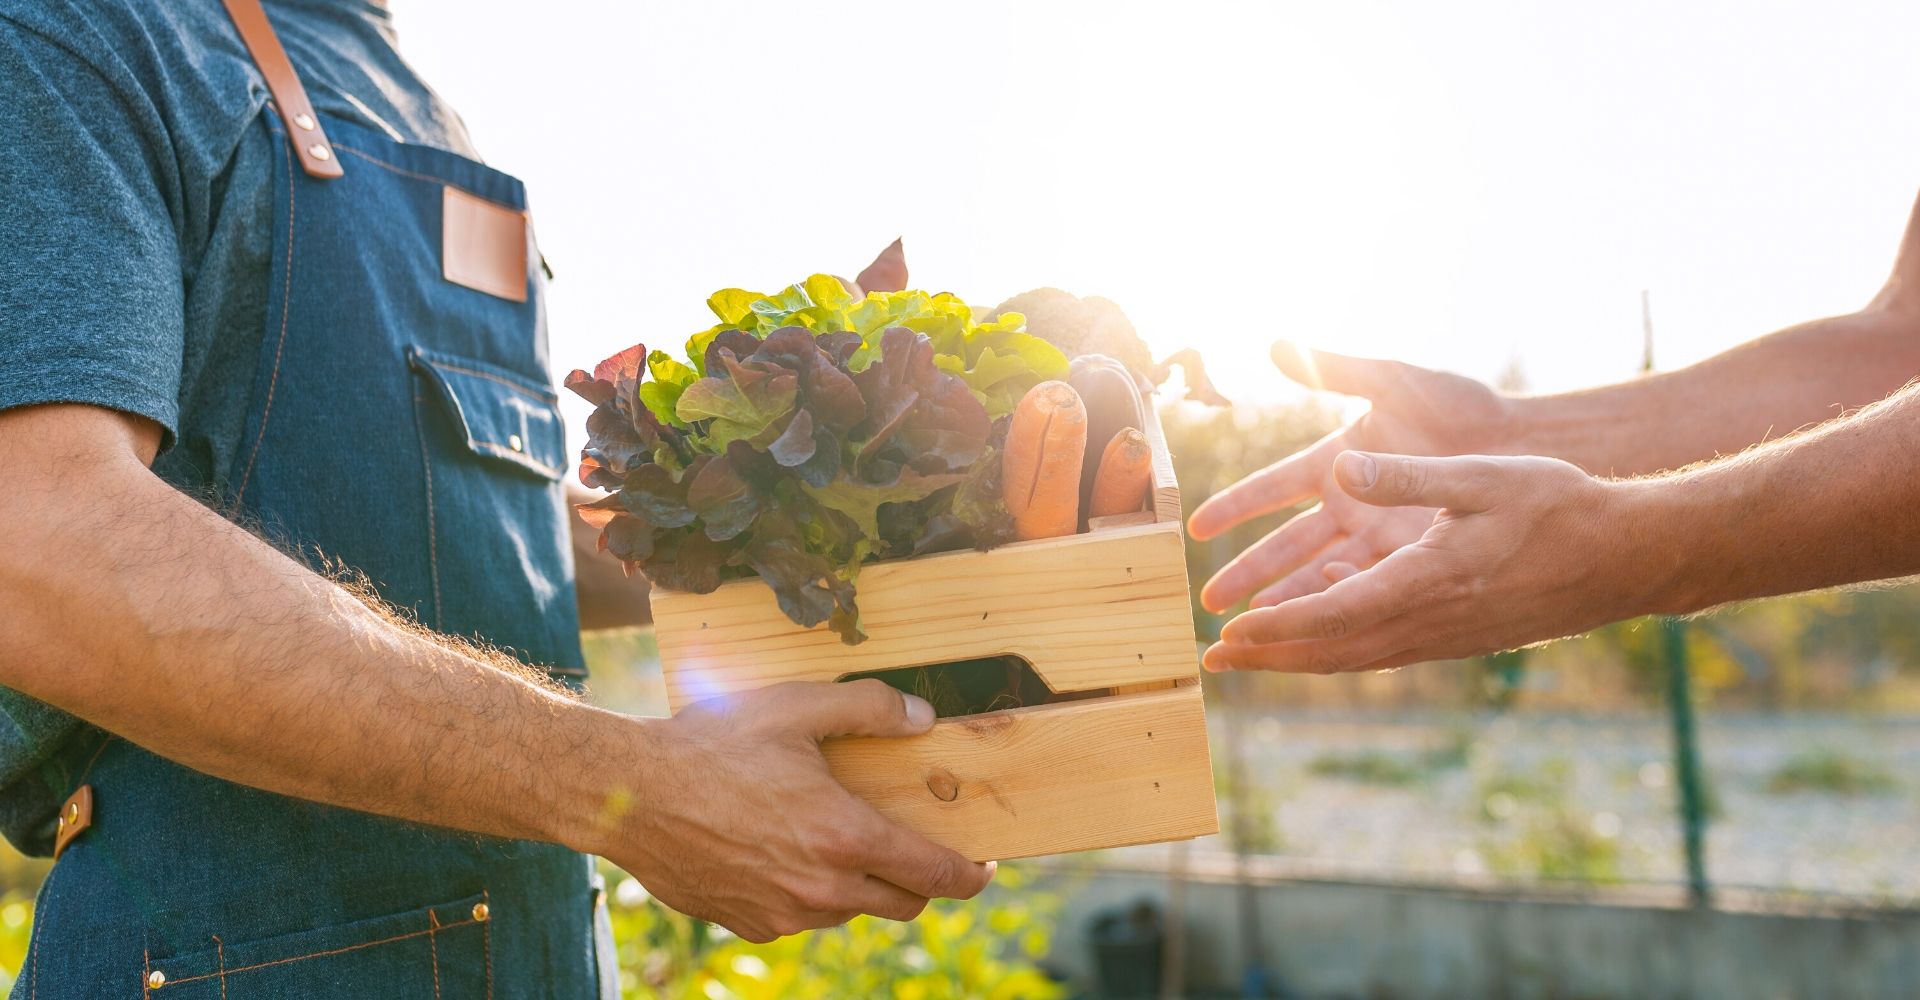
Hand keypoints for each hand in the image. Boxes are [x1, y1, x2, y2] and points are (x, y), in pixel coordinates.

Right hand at [601, 680, 993, 941]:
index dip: (970, 875)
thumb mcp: (795, 707)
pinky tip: (783, 849)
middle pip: (903, 904)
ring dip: (858, 882)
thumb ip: (869, 708)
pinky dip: (809, 891)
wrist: (628, 794)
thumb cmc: (712, 745)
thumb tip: (922, 718)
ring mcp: (784, 914)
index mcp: (844, 837)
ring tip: (834, 835)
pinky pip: (801, 916)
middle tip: (912, 845)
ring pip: (850, 911)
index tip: (983, 865)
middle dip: (919, 879)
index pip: (935, 875)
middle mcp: (822, 889)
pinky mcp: (750, 924)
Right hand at [1188, 343, 1515, 612]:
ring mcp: (1380, 533)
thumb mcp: (1394, 380)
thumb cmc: (1461, 403)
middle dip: (1248, 574)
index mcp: (1339, 460)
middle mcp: (1352, 502)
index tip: (1198, 529)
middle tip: (1209, 603)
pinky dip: (1337, 609)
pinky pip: (1366, 588)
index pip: (1272, 489)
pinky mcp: (1411, 557)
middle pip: (1288, 545)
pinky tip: (1311, 635)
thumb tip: (1276, 344)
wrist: (1529, 440)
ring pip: (1321, 574)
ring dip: (1286, 601)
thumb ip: (1337, 368)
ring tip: (1250, 630)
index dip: (1235, 507)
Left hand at [1203, 451, 1650, 673]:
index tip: (1230, 630)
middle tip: (1213, 662)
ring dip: (1297, 660)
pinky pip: (1382, 653)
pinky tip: (1319, 644)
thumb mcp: (1480, 477)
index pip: (1332, 613)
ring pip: (1355, 658)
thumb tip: (1342, 465)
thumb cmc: (1557, 507)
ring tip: (1250, 661)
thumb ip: (1406, 475)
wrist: (1623, 558)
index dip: (1276, 625)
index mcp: (1426, 580)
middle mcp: (1429, 620)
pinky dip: (1337, 653)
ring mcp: (1444, 637)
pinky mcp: (1457, 639)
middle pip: (1331, 649)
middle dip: (1269, 657)